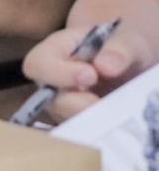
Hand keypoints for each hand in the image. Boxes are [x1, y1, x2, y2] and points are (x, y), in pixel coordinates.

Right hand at [22, 24, 156, 121]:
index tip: (91, 76)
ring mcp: (63, 101)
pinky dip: (97, 128)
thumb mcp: (127, 40)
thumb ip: (118, 50)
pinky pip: (79, 130)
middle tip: (101, 102)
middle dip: (74, 103)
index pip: (38, 64)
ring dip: (89, 118)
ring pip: (63, 118)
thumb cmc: (124, 45)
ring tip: (113, 108)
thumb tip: (105, 67)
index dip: (58, 73)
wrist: (131, 60)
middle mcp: (53, 78)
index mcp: (56, 50)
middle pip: (46, 97)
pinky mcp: (78, 119)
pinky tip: (115, 120)